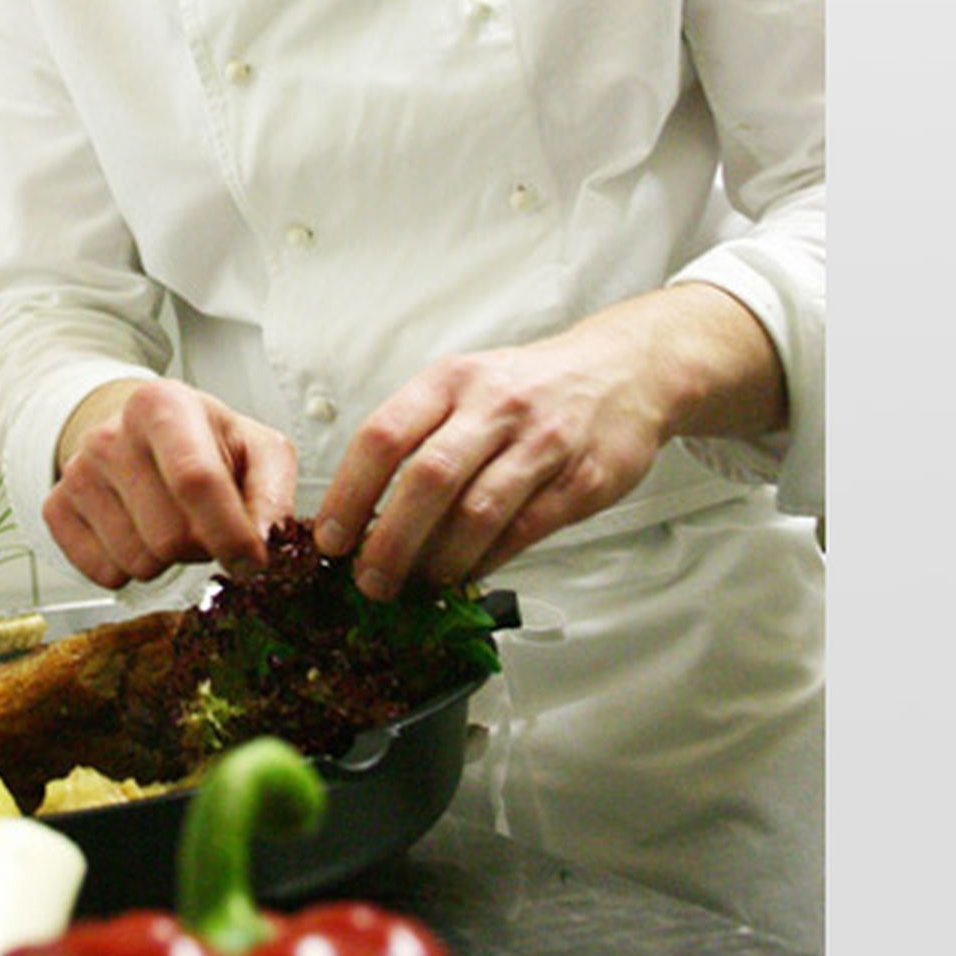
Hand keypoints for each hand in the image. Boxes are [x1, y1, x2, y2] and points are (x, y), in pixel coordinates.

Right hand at [46, 378, 299, 588]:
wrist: (140, 433)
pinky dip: (132, 569)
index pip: (195, 480)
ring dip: (168, 560)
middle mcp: (110, 434)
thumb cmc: (207, 443)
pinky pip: (104, 574)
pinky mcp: (56, 509)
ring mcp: (77, 472)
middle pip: (169, 535)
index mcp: (162, 406)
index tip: (253, 561)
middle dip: (202, 548)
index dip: (230, 534)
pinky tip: (141, 532)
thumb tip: (264, 540)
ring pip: (138, 562)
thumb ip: (273, 493)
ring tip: (173, 522)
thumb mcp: (257, 449)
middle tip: (208, 526)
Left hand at [314, 284, 784, 597]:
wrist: (624, 371)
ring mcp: (541, 442)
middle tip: (369, 580)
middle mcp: (494, 406)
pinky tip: (466, 574)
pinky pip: (523, 531)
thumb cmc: (529, 386)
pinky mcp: (580, 479)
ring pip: (477, 512)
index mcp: (451, 380)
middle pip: (427, 480)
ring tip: (416, 585)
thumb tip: (361, 510)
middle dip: (389, 541)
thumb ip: (419, 435)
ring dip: (439, 560)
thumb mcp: (465, 385)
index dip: (349, 492)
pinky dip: (487, 560)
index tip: (330, 538)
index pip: (384, 435)